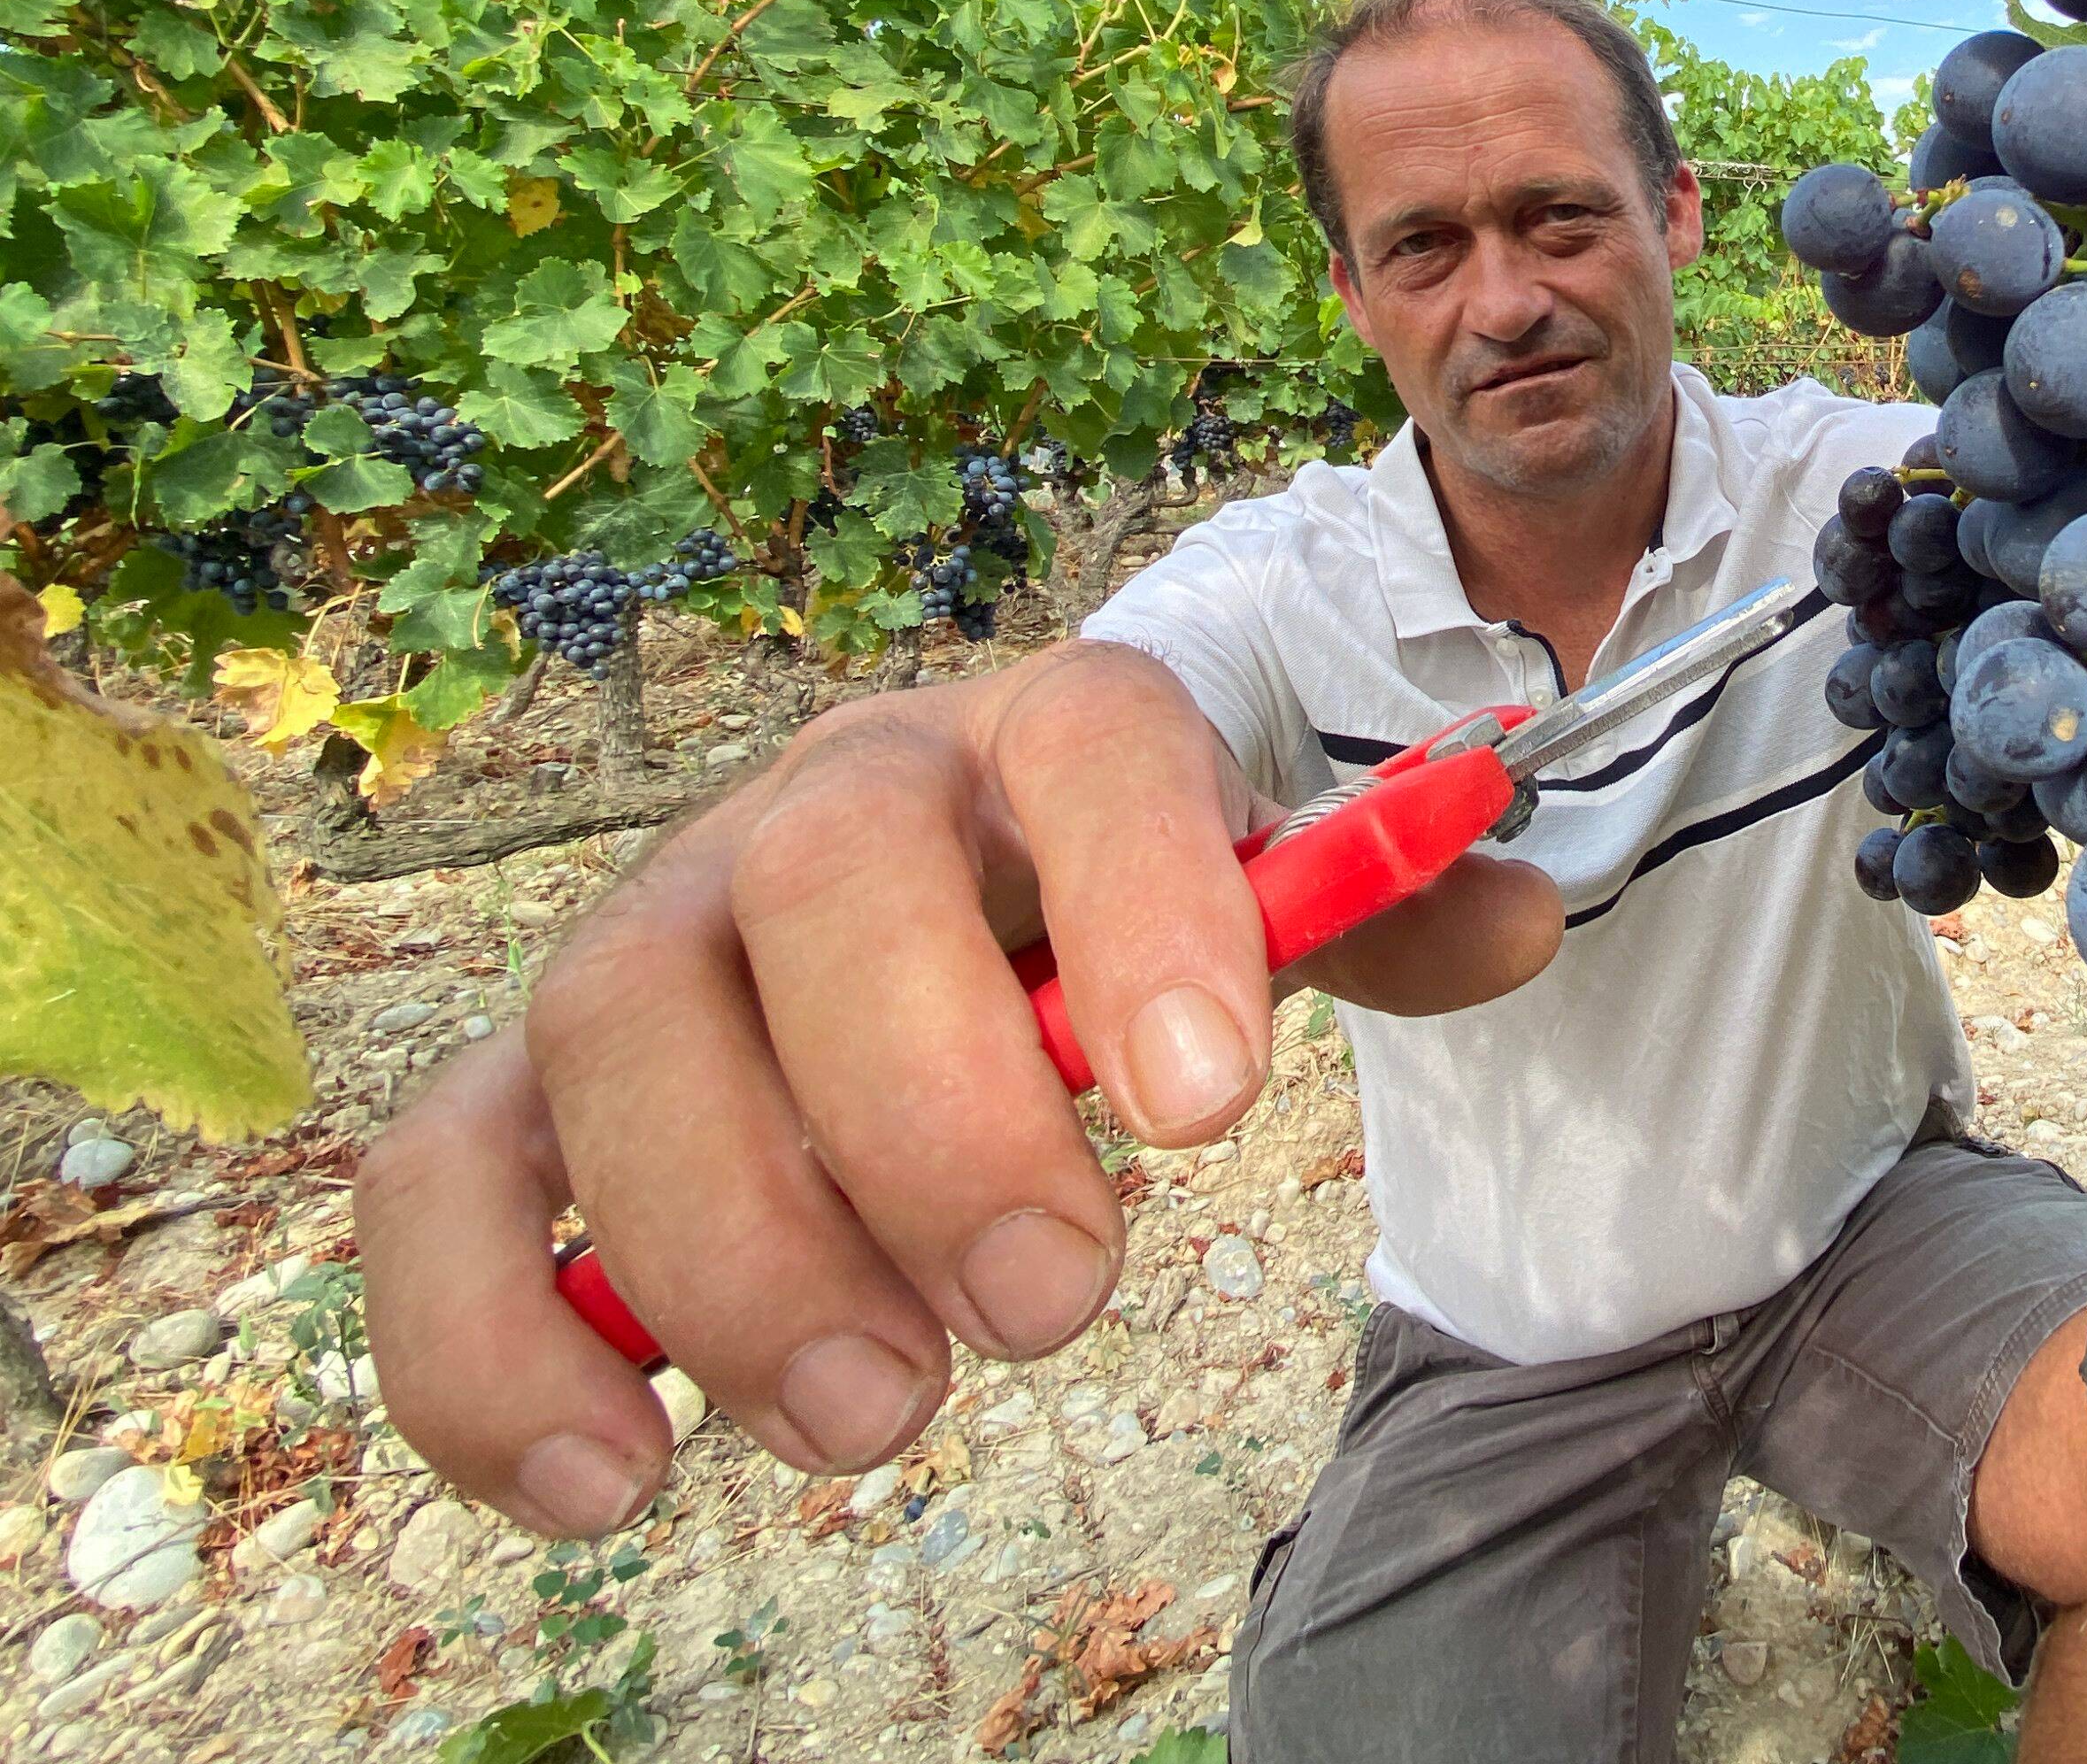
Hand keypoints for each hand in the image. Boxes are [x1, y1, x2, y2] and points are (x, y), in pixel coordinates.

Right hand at [357, 640, 1561, 1537]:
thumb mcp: (1269, 903)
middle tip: (1054, 1301)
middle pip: (826, 878)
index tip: (1209, 1105)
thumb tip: (1516, 920)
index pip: (1097, 742)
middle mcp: (824, 803)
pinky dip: (490, 1336)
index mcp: (1040, 736)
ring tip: (881, 1413)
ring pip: (616, 1023)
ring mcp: (656, 933)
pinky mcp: (526, 1086)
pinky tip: (617, 1476)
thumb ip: (1384, 914)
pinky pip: (445, 1181)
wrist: (952, 892)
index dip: (1148, 898)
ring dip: (740, 1244)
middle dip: (936, 1107)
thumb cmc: (1121, 916)